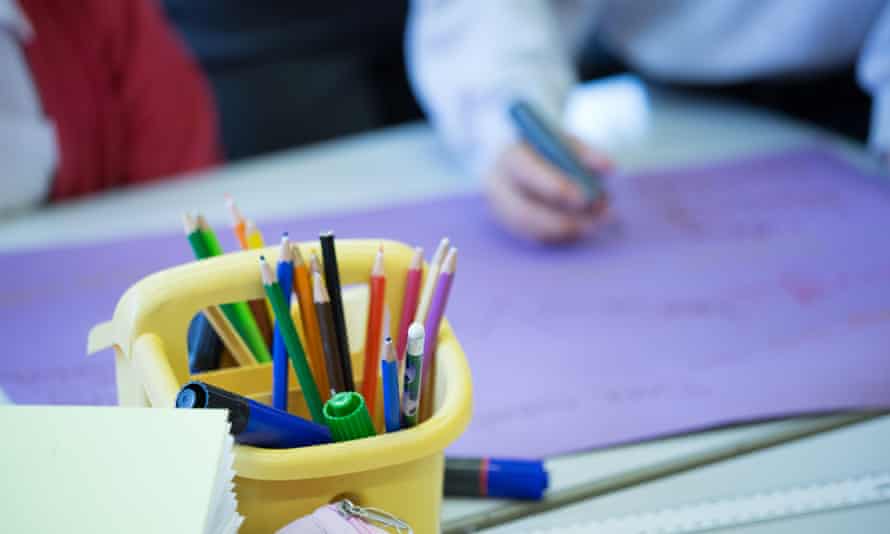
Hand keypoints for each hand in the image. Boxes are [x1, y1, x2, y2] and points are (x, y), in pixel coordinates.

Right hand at [484, 137, 611, 242]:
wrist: (520, 158)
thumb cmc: (546, 148)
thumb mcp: (565, 142)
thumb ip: (585, 154)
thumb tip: (608, 167)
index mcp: (509, 155)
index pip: (526, 171)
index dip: (553, 185)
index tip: (583, 197)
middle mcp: (497, 185)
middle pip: (523, 211)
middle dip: (560, 221)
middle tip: (593, 223)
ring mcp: (499, 209)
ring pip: (530, 230)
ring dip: (563, 232)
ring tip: (592, 226)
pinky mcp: (508, 225)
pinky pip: (533, 238)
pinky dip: (559, 236)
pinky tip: (579, 229)